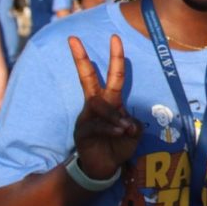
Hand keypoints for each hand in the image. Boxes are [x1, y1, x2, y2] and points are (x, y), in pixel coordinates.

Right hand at [68, 35, 141, 179]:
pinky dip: (110, 127)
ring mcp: (86, 116)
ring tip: (125, 128)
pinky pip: (96, 124)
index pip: (113, 75)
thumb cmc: (118, 145)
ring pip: (98, 105)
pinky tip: (119, 132)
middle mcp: (95, 104)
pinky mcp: (82, 131)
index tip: (115, 38)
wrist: (104, 167)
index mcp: (110, 101)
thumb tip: (128, 122)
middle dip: (81, 58)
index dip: (116, 57)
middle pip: (87, 77)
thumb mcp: (133, 133)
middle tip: (73, 38)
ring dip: (114, 116)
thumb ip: (134, 124)